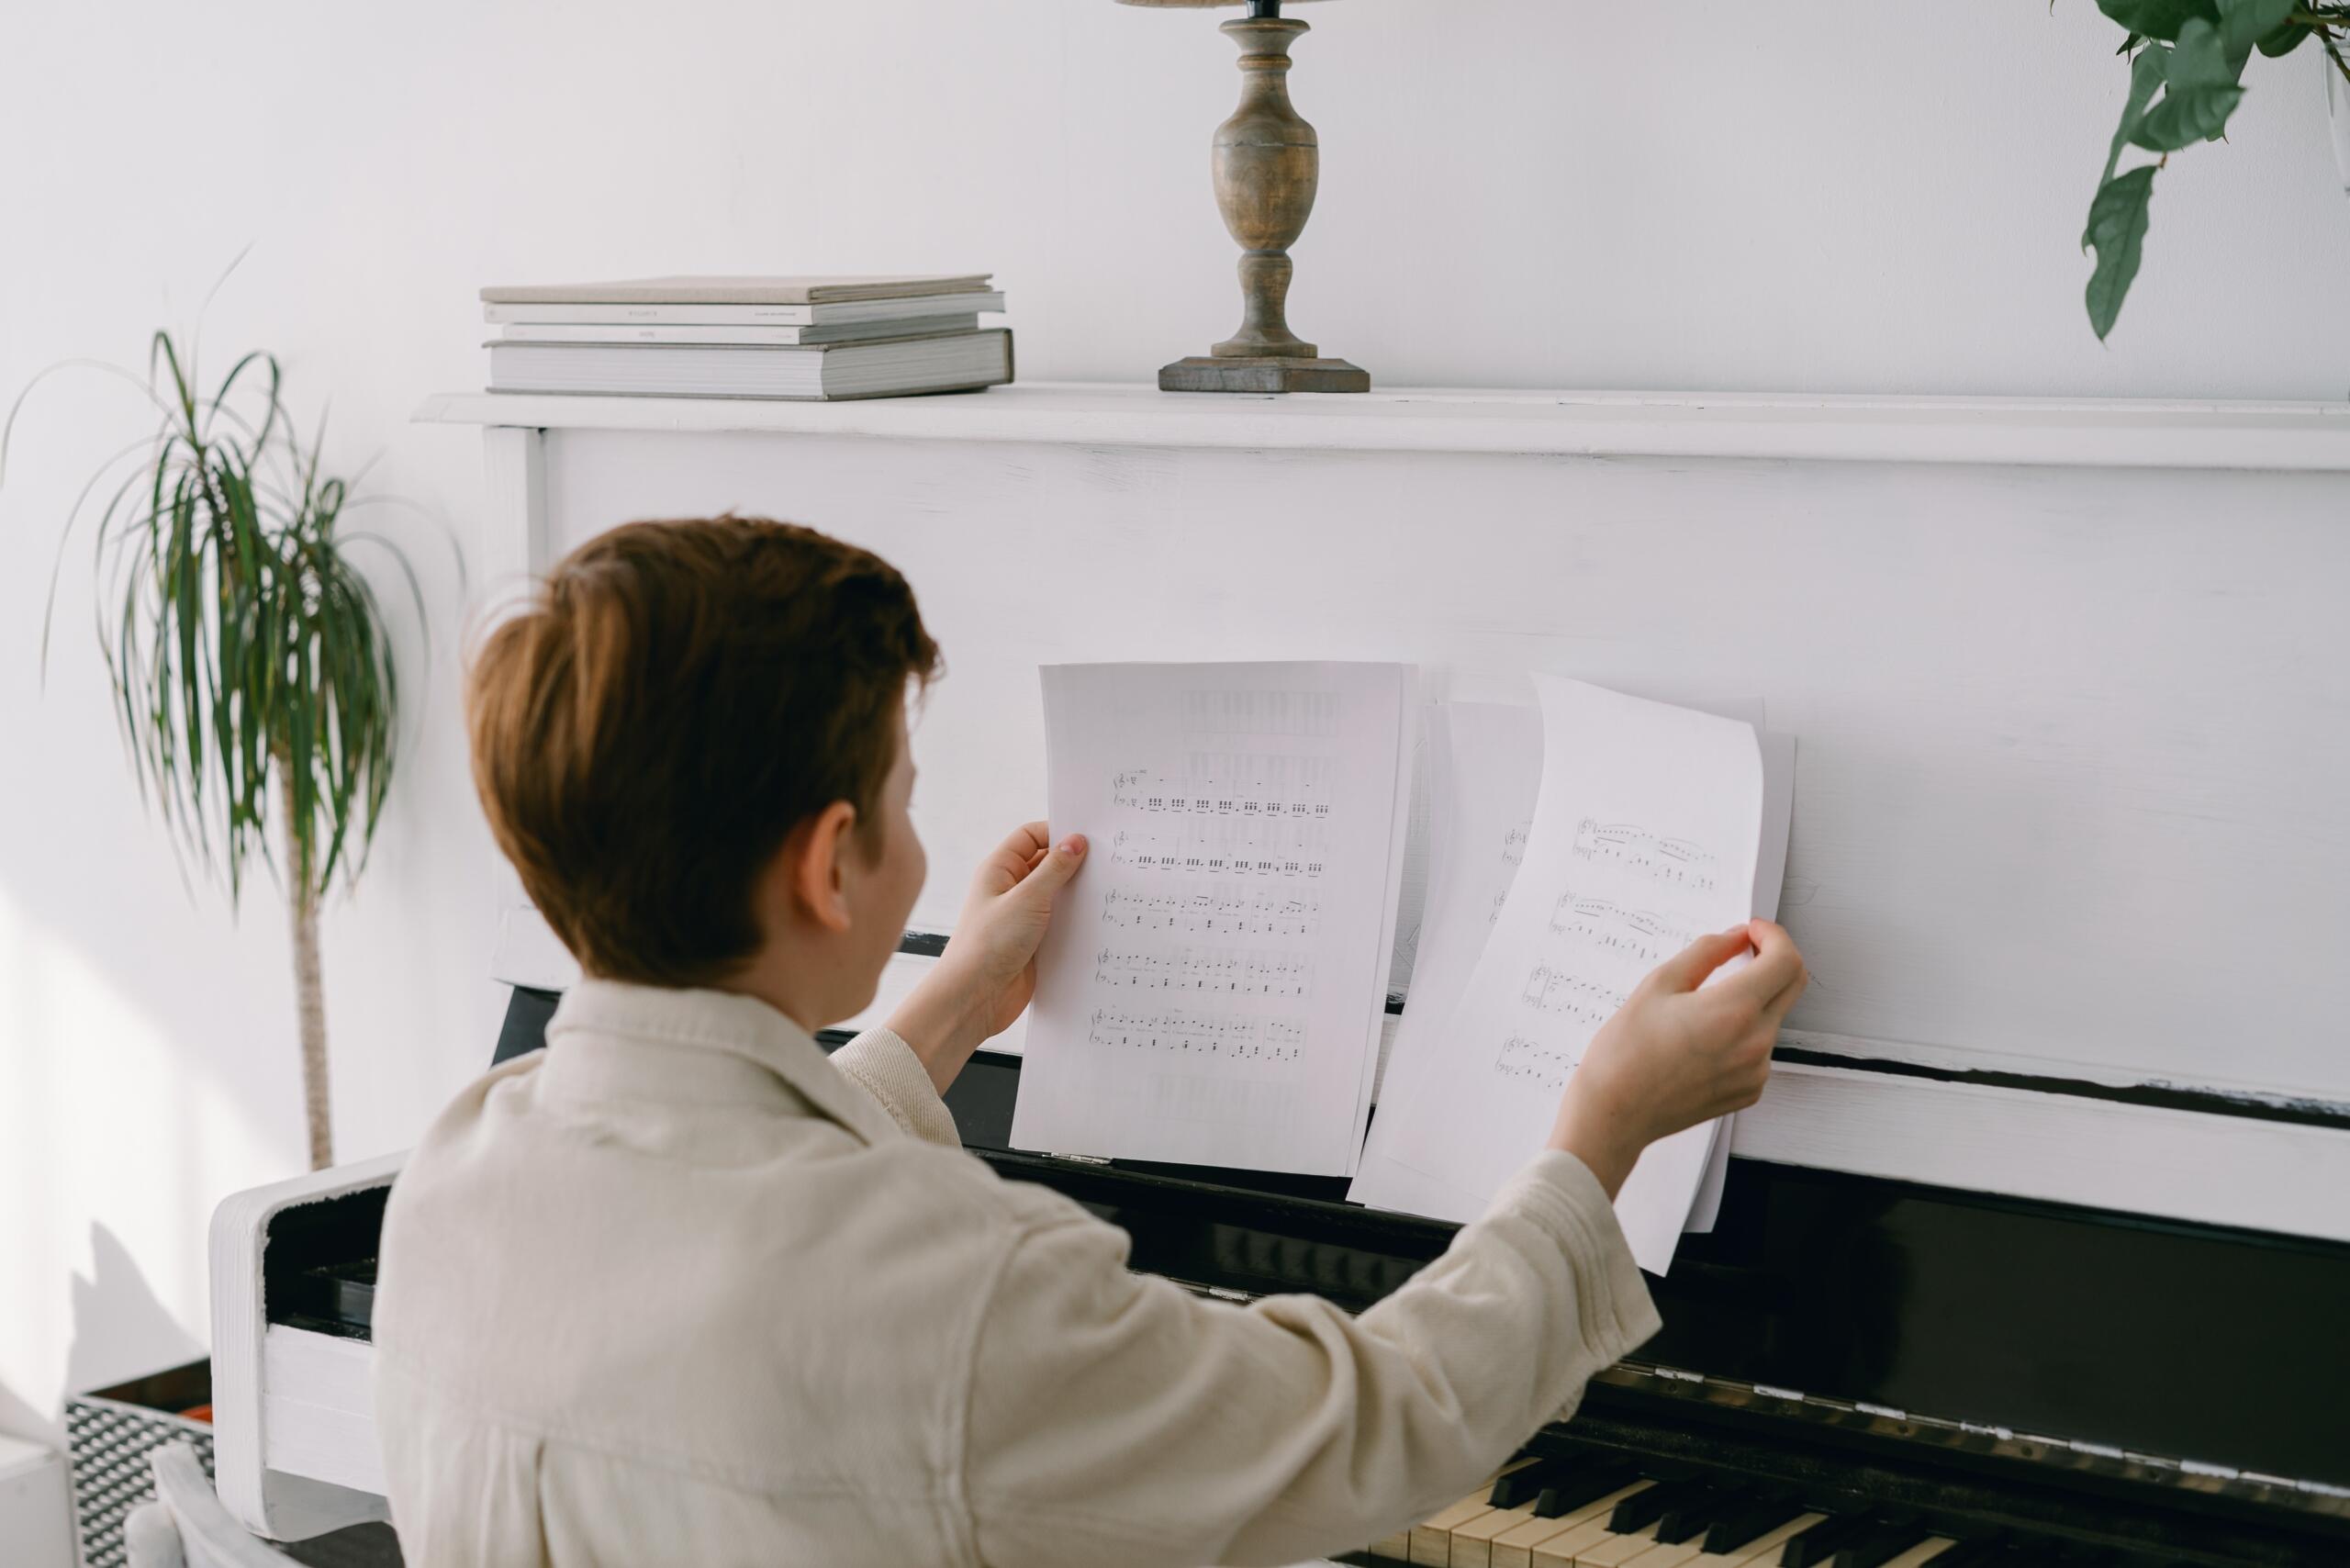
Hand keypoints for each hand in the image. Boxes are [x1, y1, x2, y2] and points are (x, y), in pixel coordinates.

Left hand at [888, 822, 1087, 1089]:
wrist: (974, 998)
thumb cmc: (988, 945)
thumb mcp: (1027, 900)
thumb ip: (1054, 870)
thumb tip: (1076, 841)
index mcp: (1000, 870)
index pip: (1031, 836)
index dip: (1058, 831)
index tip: (1090, 835)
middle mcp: (1011, 889)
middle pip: (1048, 864)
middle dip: (1076, 863)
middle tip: (1109, 861)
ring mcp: (1024, 916)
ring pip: (1058, 894)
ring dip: (1080, 894)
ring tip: (1111, 889)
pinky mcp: (1036, 941)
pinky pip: (1062, 922)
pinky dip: (1079, 920)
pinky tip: (1101, 920)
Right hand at [1547, 919, 1807, 1196]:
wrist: (1615, 1111)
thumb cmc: (1626, 1053)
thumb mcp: (1658, 985)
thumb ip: (1705, 953)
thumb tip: (1734, 938)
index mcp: (1734, 1010)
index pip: (1785, 960)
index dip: (1773, 936)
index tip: (1753, 932)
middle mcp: (1755, 1042)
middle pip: (1792, 985)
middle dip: (1774, 959)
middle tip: (1744, 952)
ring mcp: (1756, 1070)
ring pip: (1774, 1016)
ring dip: (1754, 999)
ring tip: (1706, 1004)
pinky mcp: (1750, 1090)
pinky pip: (1761, 1048)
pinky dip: (1744, 1032)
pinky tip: (1705, 1037)